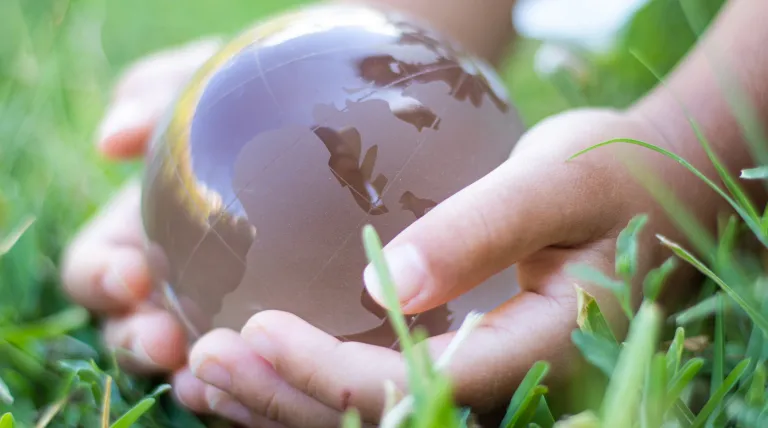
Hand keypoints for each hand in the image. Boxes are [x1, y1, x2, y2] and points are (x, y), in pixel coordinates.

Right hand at [60, 38, 280, 422]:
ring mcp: (225, 306)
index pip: (99, 269)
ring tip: (212, 374)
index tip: (130, 272)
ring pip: (194, 357)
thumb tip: (112, 140)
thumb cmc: (260, 90)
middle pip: (135, 328)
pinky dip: (258, 373)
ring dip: (194, 371)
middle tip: (164, 339)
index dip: (100, 278)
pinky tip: (280, 370)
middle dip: (137, 342)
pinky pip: (262, 360)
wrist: (335, 110)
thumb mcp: (207, 74)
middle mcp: (177, 279)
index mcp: (142, 232)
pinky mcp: (279, 322)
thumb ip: (155, 88)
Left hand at [186, 108, 700, 426]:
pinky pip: (384, 391)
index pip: (420, 386)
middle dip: (288, 400)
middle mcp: (513, 387)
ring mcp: (489, 381)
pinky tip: (253, 369)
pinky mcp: (468, 361)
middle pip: (384, 422)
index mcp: (542, 352)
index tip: (257, 329)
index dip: (328, 373)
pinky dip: (310, 387)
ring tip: (205, 378)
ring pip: (374, 421)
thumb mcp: (559, 181)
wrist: (656, 197)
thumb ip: (483, 228)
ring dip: (285, 406)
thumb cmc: (617, 176)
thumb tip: (388, 280)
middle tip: (205, 362)